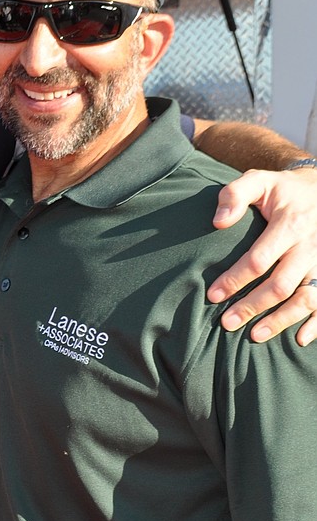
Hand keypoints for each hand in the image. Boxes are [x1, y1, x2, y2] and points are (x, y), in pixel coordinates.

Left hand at [207, 168, 316, 344]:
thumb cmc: (284, 190)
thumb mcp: (259, 181)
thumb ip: (235, 195)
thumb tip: (218, 222)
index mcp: (290, 224)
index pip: (259, 260)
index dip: (235, 280)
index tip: (213, 295)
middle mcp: (309, 246)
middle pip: (280, 285)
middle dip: (252, 306)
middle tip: (227, 323)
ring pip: (306, 298)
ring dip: (281, 320)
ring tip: (255, 335)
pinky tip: (301, 339)